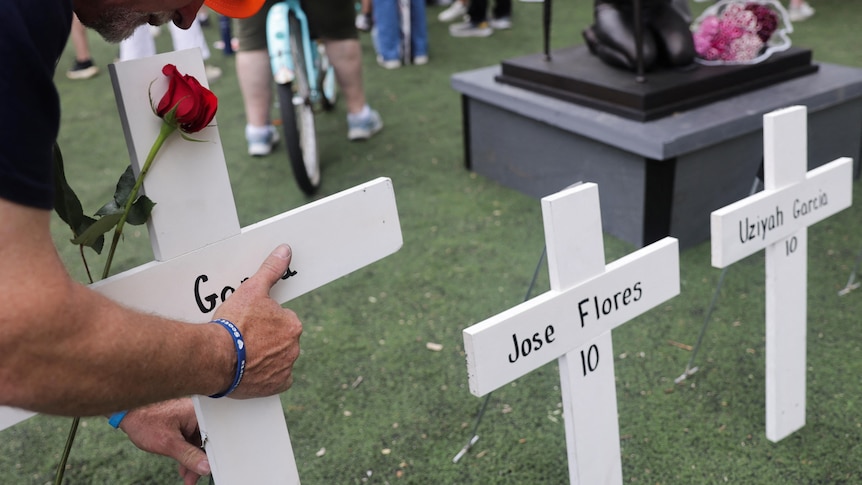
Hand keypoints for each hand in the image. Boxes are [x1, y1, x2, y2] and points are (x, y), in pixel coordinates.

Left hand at [118, 399, 208, 484]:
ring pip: (198, 444)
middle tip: (193, 478)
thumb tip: (205, 467)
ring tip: (187, 477)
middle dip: (200, 462)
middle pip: (206, 442)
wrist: (128, 413)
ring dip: (192, 461)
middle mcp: (197, 414)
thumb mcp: (168, 443)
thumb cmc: (145, 421)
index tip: (207, 470)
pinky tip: (182, 466)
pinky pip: (190, 441)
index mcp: (199, 413)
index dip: (211, 456)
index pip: (213, 438)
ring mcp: (190, 419)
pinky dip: (187, 454)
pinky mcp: (183, 424)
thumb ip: (188, 456)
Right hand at [213, 244, 302, 397]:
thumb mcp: (251, 290)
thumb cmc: (233, 323)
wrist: (215, 357)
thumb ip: (270, 270)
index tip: (249, 324)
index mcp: (292, 324)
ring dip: (265, 357)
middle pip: (281, 340)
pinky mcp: (276, 386)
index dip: (264, 321)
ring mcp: (285, 368)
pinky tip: (251, 371)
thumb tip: (286, 251)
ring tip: (243, 355)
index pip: (282, 320)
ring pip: (278, 359)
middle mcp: (294, 347)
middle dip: (266, 339)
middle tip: (244, 339)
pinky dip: (266, 377)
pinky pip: (276, 380)